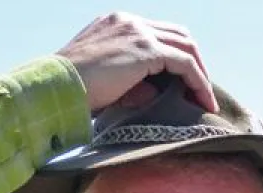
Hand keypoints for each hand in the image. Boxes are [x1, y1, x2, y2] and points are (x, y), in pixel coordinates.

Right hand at [57, 12, 217, 113]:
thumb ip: (132, 80)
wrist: (56, 87)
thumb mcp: (106, 79)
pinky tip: (203, 102)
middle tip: (201, 91)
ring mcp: (137, 32)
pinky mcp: (146, 49)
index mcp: (116, 23)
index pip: (158, 34)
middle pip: (178, 34)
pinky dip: (199, 82)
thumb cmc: (74, 90)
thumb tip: (155, 91)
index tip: (185, 85)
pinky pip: (185, 63)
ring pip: (186, 46)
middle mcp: (129, 21)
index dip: (177, 57)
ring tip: (206, 100)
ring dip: (201, 74)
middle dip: (195, 62)